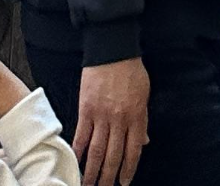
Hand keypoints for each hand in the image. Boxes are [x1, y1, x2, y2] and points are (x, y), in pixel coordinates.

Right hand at [74, 56, 149, 185]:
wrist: (112, 48)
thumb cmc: (131, 70)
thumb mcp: (144, 94)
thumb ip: (143, 120)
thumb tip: (145, 142)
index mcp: (136, 116)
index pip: (134, 150)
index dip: (129, 169)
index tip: (124, 183)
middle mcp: (119, 119)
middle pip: (113, 155)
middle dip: (108, 176)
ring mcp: (101, 115)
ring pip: (96, 151)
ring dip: (91, 171)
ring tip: (88, 185)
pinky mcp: (86, 109)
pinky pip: (82, 135)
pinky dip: (78, 151)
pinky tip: (75, 163)